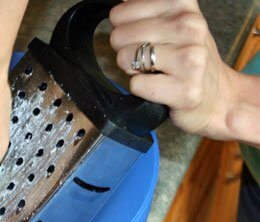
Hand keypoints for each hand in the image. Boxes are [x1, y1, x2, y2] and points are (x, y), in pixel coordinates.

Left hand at [109, 0, 242, 139]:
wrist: (218, 96)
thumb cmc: (188, 59)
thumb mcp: (171, 23)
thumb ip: (145, 10)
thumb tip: (119, 5)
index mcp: (183, 4)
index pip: (119, 14)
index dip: (123, 31)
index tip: (142, 39)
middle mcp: (190, 27)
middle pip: (119, 36)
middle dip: (125, 51)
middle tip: (146, 60)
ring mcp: (190, 58)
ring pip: (126, 58)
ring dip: (132, 70)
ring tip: (153, 72)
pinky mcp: (186, 89)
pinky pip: (136, 85)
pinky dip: (140, 89)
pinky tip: (159, 87)